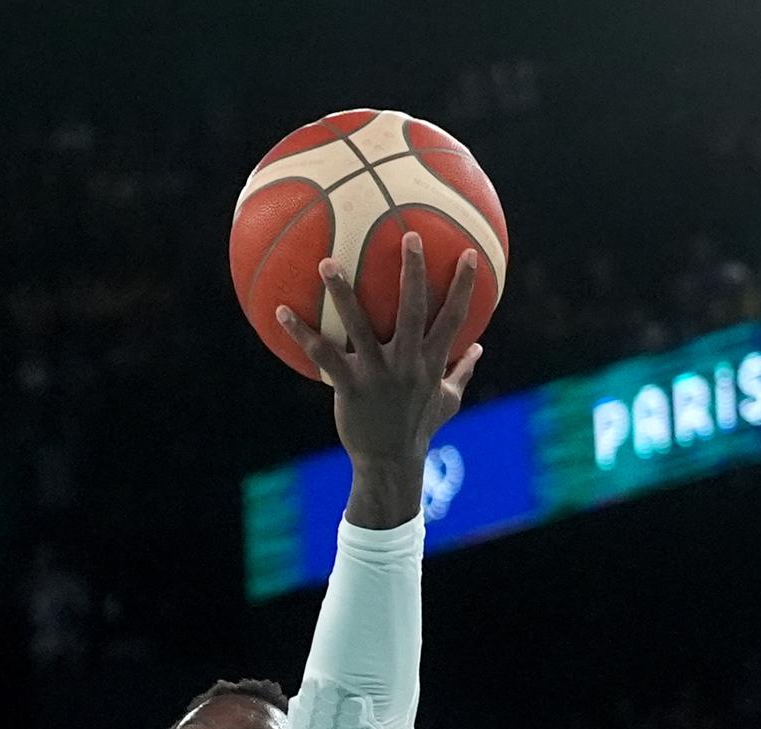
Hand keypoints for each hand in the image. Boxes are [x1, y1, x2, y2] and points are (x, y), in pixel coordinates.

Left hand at [276, 232, 484, 524]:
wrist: (391, 462)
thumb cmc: (418, 427)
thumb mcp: (447, 401)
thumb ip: (463, 372)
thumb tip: (480, 349)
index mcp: (432, 362)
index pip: (454, 317)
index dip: (464, 286)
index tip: (469, 253)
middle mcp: (408, 363)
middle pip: (414, 309)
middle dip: (413, 271)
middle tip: (408, 234)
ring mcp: (378, 374)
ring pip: (360, 325)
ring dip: (343, 292)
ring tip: (327, 262)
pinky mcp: (350, 386)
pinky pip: (323, 354)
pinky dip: (301, 332)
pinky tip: (280, 310)